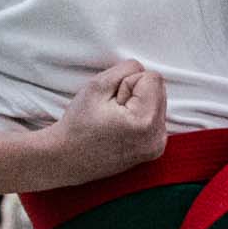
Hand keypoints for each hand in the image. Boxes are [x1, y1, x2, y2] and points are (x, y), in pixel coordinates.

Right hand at [50, 58, 167, 180]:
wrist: (68, 158)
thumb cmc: (78, 124)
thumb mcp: (97, 85)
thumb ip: (126, 69)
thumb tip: (143, 69)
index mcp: (145, 122)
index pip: (153, 78)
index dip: (128, 83)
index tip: (112, 101)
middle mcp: (157, 137)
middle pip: (159, 90)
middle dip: (136, 93)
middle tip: (112, 110)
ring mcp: (158, 145)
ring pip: (158, 102)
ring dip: (139, 104)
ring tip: (116, 120)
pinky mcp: (155, 149)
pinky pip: (156, 118)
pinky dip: (141, 116)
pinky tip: (122, 127)